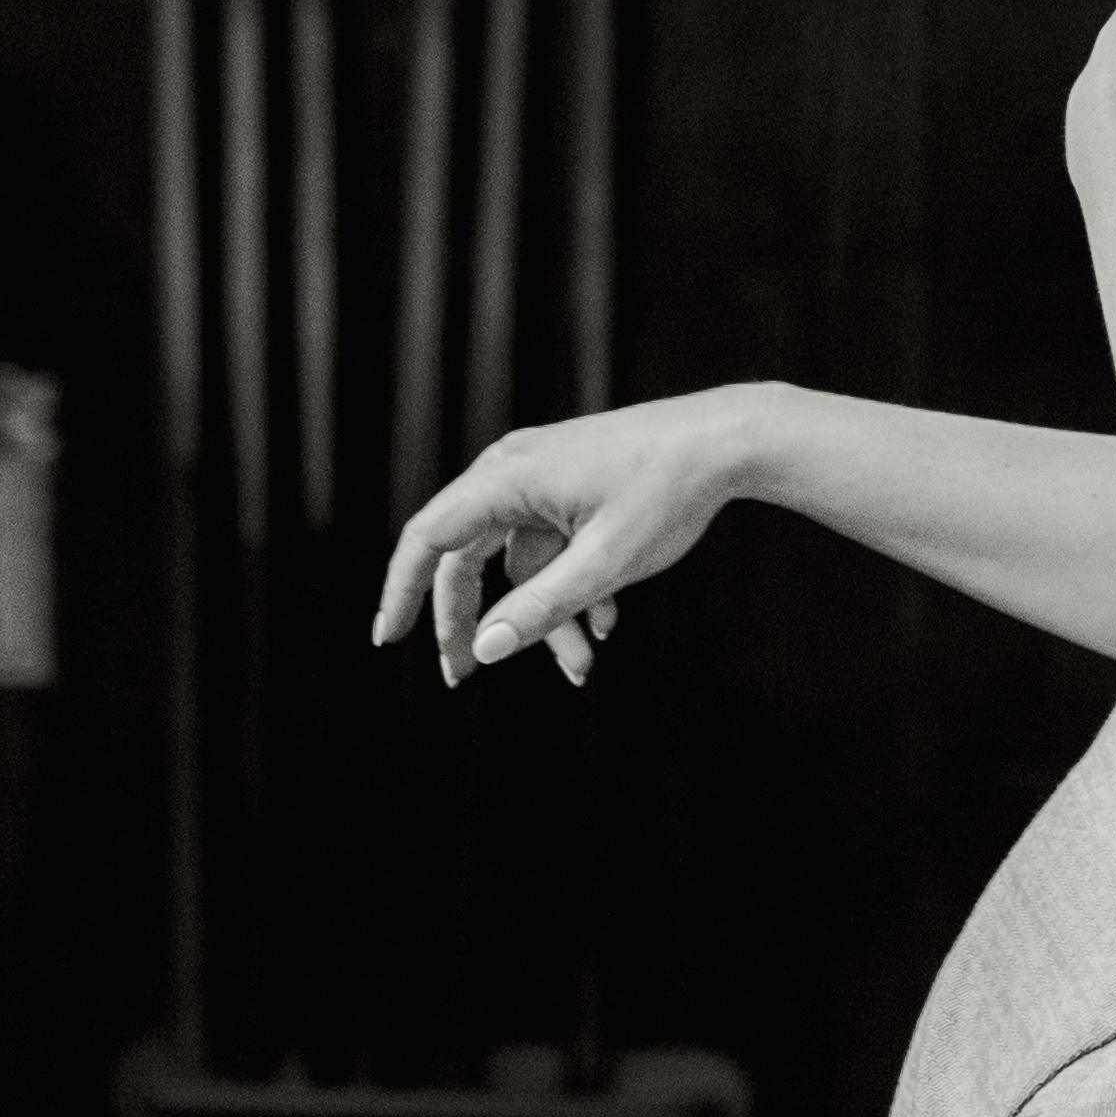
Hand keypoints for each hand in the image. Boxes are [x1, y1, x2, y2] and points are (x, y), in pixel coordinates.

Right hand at [368, 389, 782, 680]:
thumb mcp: (605, 564)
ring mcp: (542, 477)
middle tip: (464, 676)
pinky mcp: (570, 486)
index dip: (401, 592)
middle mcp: (513, 471)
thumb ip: (543, 609)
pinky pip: (550, 547)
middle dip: (472, 622)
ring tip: (584, 664)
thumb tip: (487, 649)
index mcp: (507, 480)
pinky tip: (608, 621)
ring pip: (518, 562)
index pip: (427, 540)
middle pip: (466, 558)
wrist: (728, 440)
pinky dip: (571, 587)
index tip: (387, 640)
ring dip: (544, 615)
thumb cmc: (668, 492)